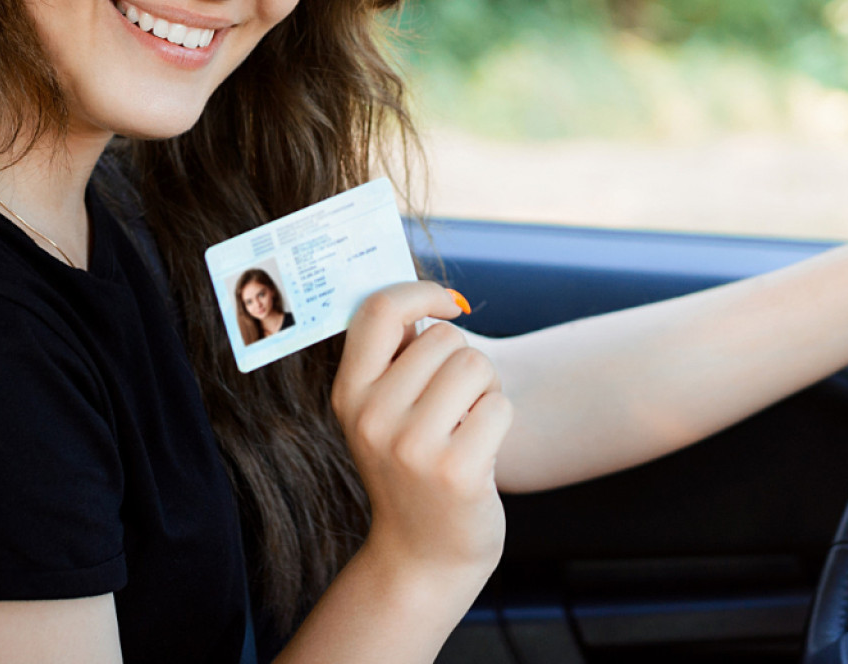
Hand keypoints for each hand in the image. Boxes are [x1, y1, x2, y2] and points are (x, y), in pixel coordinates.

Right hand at [332, 282, 511, 582]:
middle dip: (463, 362)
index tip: (448, 304)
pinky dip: (499, 421)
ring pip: (476, 365)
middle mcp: (372, 418)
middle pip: (445, 337)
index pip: (378, 310)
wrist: (423, 556)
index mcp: (348, 394)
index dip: (420, 293)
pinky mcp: (455, 471)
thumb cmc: (413, 468)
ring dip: (485, 390)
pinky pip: (499, 405)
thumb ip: (394, 356)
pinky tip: (480, 452)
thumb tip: (426, 295)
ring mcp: (412, 447)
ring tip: (467, 426)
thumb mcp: (383, 413)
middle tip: (455, 406)